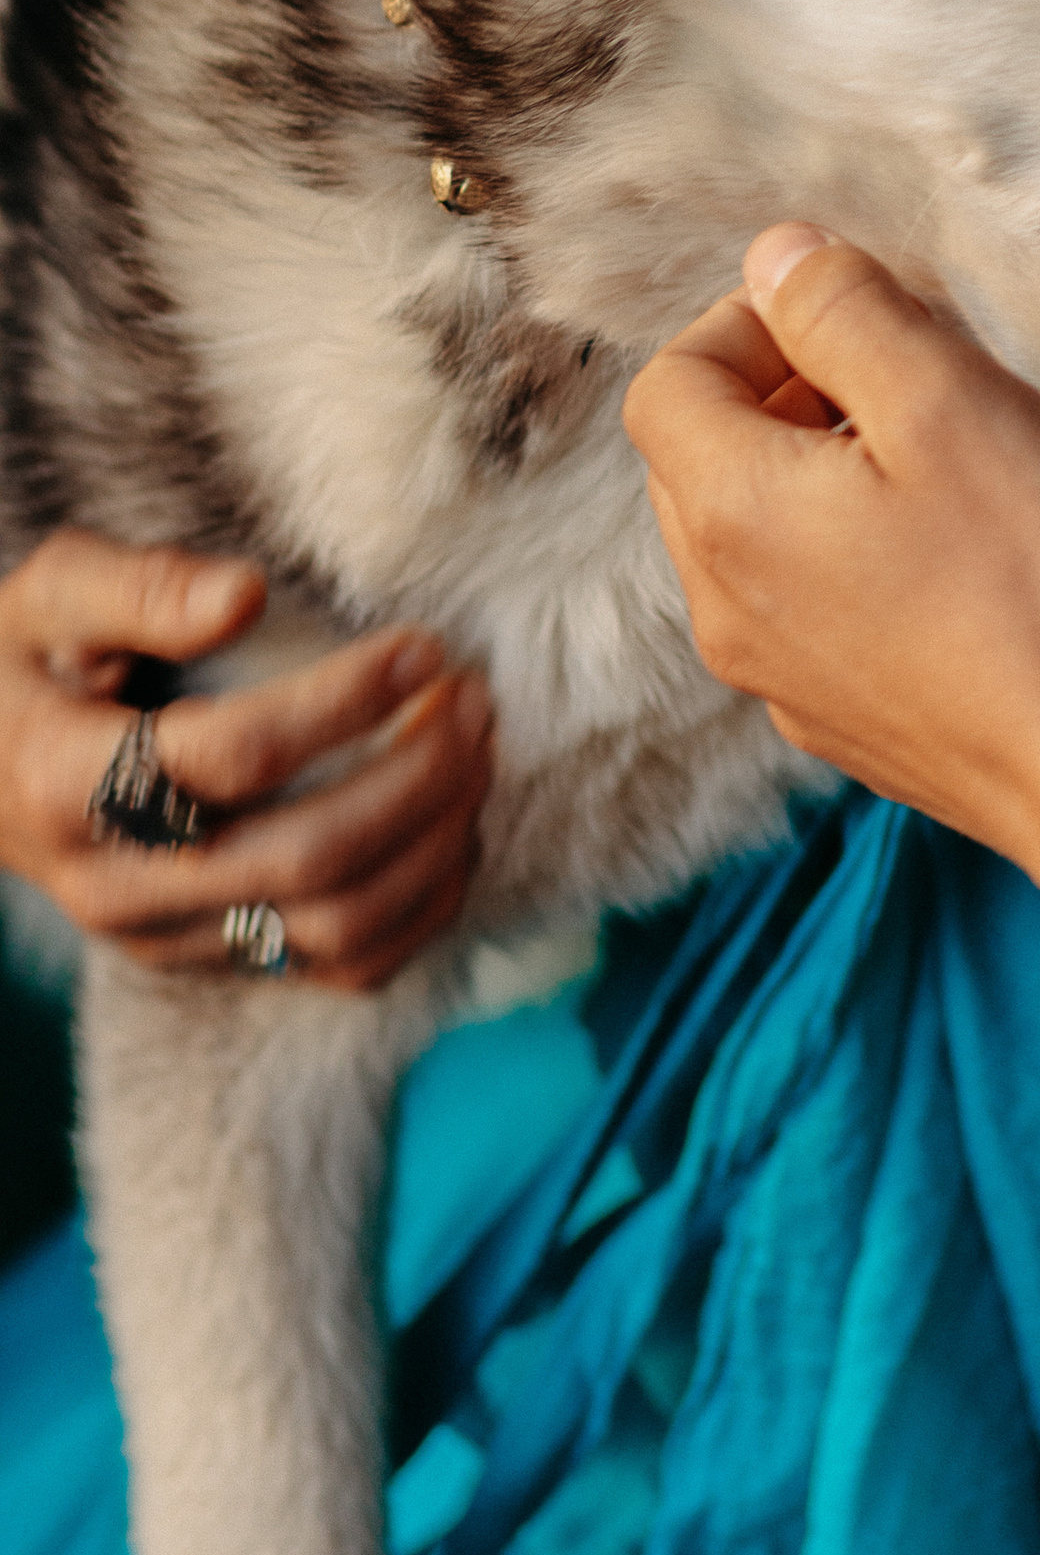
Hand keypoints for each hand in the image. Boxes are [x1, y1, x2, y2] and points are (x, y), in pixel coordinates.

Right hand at [0, 529, 494, 989]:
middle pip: (307, 856)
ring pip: (337, 927)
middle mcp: (117, 883)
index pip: (233, 756)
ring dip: (437, 838)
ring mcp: (167, 938)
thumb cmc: (27, 664)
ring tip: (479, 747)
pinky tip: (455, 824)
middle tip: (474, 695)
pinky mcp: (212, 962)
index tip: (423, 644)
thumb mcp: (46, 597)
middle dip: (419, 774)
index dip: (346, 699)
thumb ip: (140, 586)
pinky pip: (342, 967)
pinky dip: (423, 903)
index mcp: (66, 785)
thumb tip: (244, 593)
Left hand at [625, 230, 1039, 1018]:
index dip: (751, 320)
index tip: (860, 312)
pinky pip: (810, 607)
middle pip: (700, 457)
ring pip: (756, 535)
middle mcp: (726, 609)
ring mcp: (781, 679)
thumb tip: (775, 257)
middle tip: (909, 373)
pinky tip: (962, 553)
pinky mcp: (843, 723)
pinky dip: (855, 553)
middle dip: (785, 389)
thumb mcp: (950, 398)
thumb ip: (845, 309)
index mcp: (731, 515)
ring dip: (821, 470)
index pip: (669, 380)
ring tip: (946, 457)